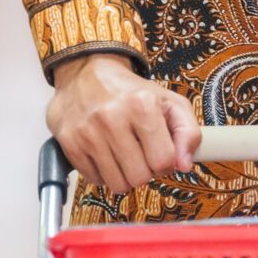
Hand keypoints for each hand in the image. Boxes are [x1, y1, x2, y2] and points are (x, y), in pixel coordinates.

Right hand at [47, 54, 202, 196]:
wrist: (87, 73)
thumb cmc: (131, 92)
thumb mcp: (169, 102)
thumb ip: (188, 131)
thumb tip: (184, 165)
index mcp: (143, 105)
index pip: (163, 160)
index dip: (167, 164)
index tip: (161, 154)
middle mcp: (113, 117)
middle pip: (140, 177)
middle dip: (146, 171)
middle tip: (142, 154)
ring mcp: (88, 132)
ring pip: (117, 184)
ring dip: (125, 176)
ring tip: (125, 155)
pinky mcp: (69, 143)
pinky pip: (95, 180)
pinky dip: (104, 173)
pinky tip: (106, 153)